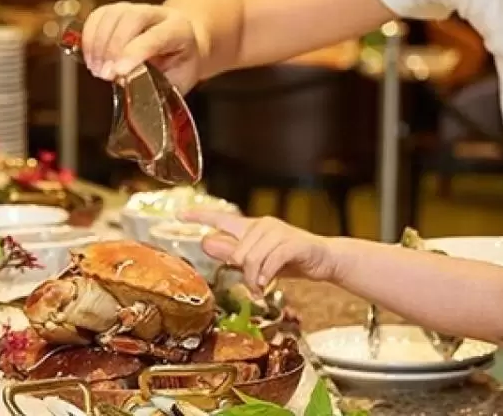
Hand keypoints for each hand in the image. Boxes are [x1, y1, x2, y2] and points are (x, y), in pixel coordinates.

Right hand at [80, 2, 202, 91]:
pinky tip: (89, 57)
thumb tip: (132, 93)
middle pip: (131, 18)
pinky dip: (88, 35)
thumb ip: (159, 84)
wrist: (183, 45)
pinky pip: (98, 15)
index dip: (135, 52)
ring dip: (97, 42)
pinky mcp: (117, 11)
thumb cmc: (180, 66)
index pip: (156, 36)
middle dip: (113, 47)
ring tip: (96, 69)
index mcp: (179, 30)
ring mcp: (136, 8)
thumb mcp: (179, 80)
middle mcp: (158, 14)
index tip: (119, 72)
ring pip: (112, 14)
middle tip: (105, 74)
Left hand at [182, 212, 341, 291]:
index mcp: (252, 227)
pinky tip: (267, 285)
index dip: (200, 216)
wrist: (324, 259)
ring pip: (251, 258)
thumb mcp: (259, 258)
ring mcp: (279, 232)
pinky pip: (270, 261)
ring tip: (261, 288)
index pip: (222, 218)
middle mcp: (263, 225)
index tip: (179, 214)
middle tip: (253, 285)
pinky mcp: (292, 243)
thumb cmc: (290, 259)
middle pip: (237, 250)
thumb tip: (206, 243)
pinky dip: (266, 277)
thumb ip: (234, 252)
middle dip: (242, 272)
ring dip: (254, 278)